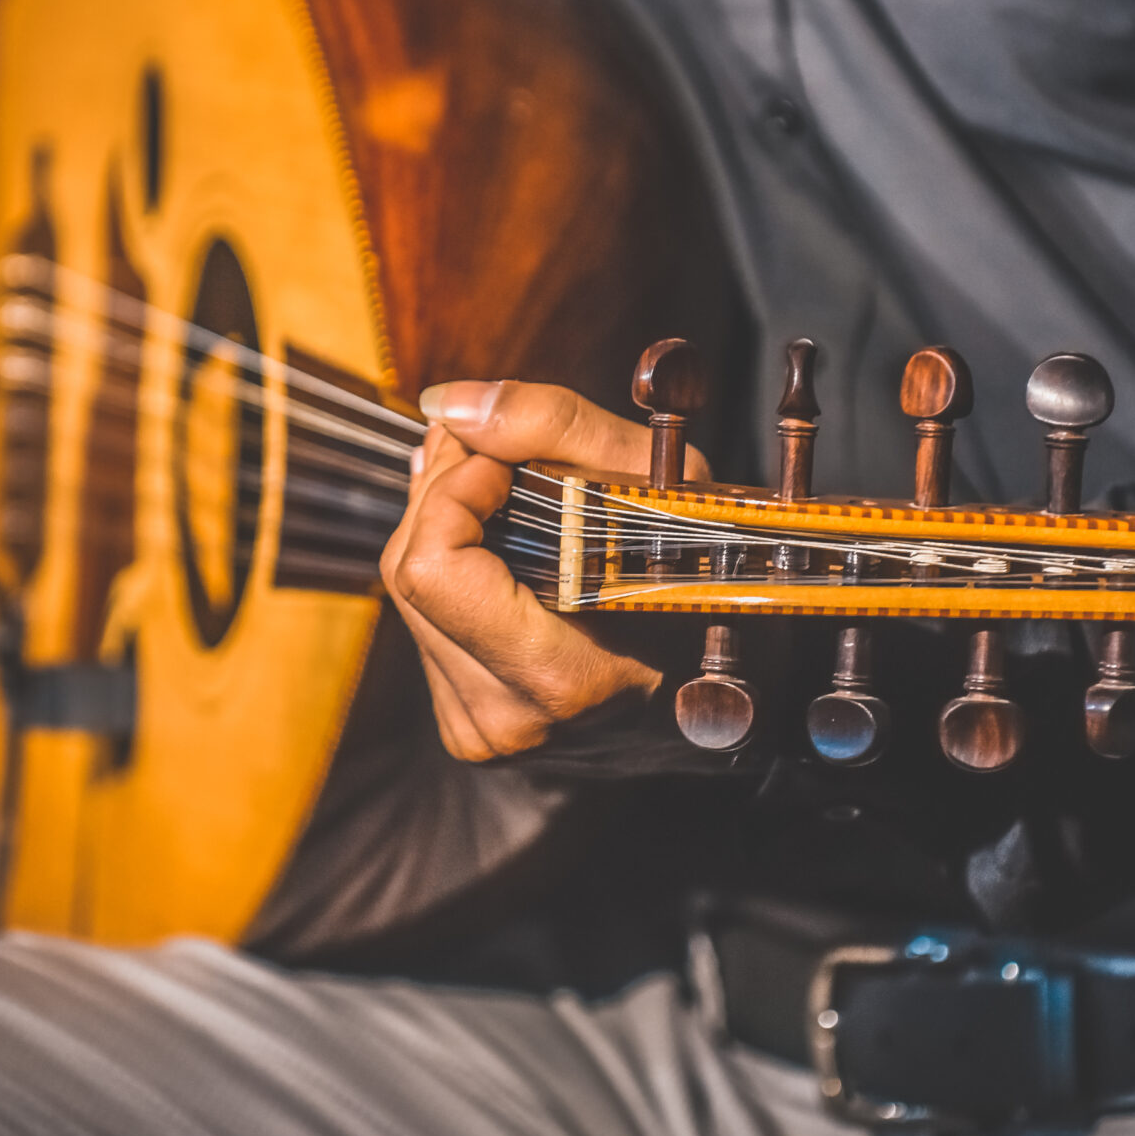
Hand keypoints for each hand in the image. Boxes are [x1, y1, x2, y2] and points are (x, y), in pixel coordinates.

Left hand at [383, 379, 706, 760]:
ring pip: (407, 596)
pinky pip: (425, 627)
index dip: (457, 487)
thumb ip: (551, 427)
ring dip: (444, 528)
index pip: (434, 565)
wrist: (727, 688)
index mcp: (556, 676)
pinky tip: (496, 550)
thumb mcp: (662, 482)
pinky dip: (451, 573)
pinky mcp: (465, 727)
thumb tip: (446, 406)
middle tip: (495, 454)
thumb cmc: (707, 579)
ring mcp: (479, 729)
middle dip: (444, 491)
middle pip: (408, 569)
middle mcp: (504, 718)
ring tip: (499, 494)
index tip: (505, 460)